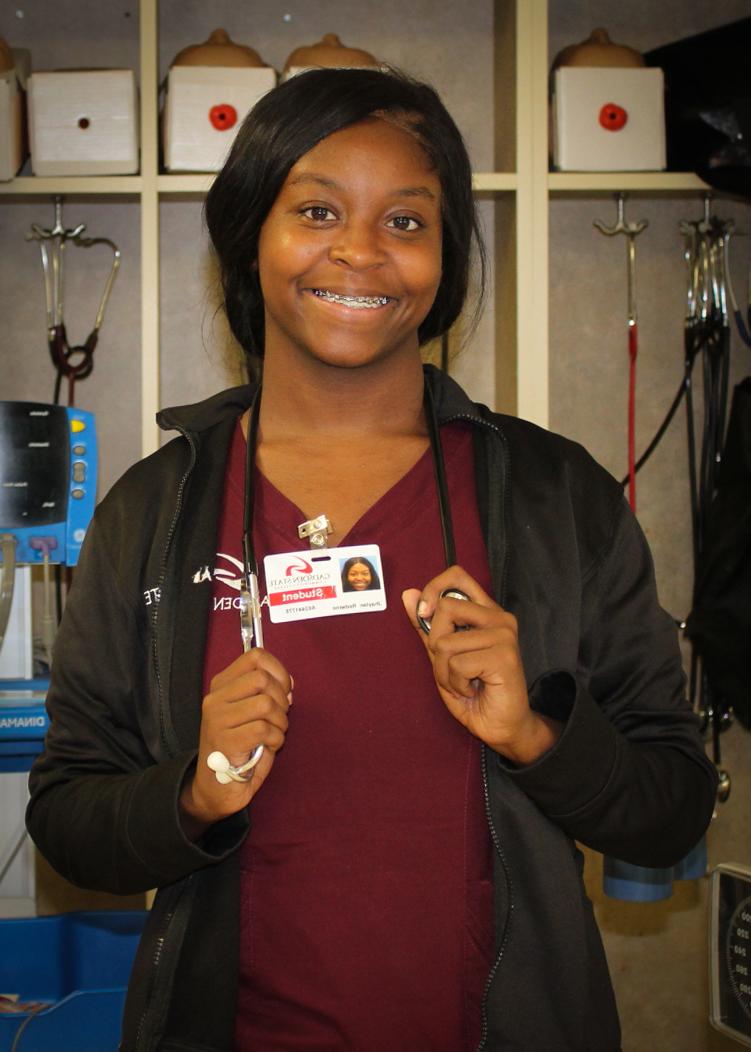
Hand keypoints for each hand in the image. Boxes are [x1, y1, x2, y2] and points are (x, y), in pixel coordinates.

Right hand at [179, 648, 292, 837]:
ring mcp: (217, 720)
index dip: (278, 671)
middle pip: (262, 679)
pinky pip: (264, 729)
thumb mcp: (250, 713)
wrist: (217, 788)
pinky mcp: (225, 742)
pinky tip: (267, 747)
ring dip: (280, 722)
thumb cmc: (240, 748)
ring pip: (265, 704)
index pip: (255, 656)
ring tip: (273, 734)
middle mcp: (215, 699)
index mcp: (222, 686)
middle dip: (281, 699)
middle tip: (279, 718)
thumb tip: (289, 683)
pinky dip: (276, 740)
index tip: (284, 690)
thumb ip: (266, 693)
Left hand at [402, 566, 560, 765]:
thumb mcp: (441, 656)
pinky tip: (473, 689)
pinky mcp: (504, 655)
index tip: (424, 615)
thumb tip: (408, 594)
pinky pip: (456, 664)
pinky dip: (456, 683)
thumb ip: (426, 626)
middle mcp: (498, 617)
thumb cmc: (474, 691)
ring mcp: (504, 634)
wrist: (500, 726)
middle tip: (452, 667)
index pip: (456, 577)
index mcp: (485, 612)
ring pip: (445, 642)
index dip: (432, 589)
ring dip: (444, 672)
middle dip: (434, 644)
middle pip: (443, 608)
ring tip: (463, 682)